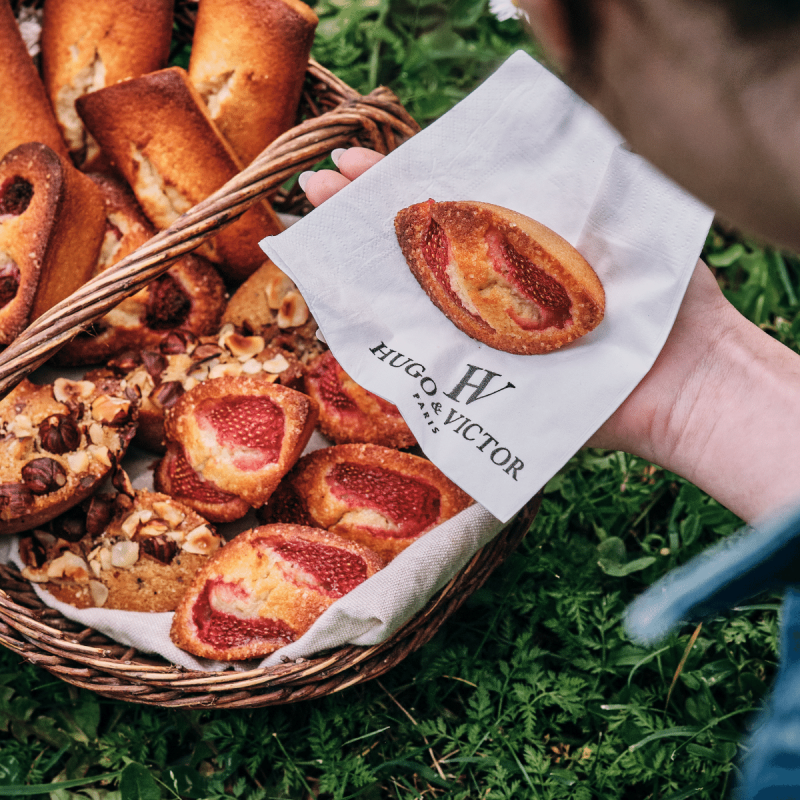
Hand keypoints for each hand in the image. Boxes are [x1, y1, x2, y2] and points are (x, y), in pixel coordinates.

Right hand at [301, 148, 799, 522]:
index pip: (449, 195)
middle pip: (418, 239)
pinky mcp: (485, 375)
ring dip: (364, 265)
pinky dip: (384, 335)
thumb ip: (566, 191)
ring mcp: (484, 329)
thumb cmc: (665, 295)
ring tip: (314, 231)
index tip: (351, 156)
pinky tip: (344, 308)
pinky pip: (425, 353)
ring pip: (412, 291)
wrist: (682, 381)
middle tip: (316, 186)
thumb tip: (517, 141)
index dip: (399, 175)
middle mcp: (494, 282)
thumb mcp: (619, 219)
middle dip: (364, 209)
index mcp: (522, 237)